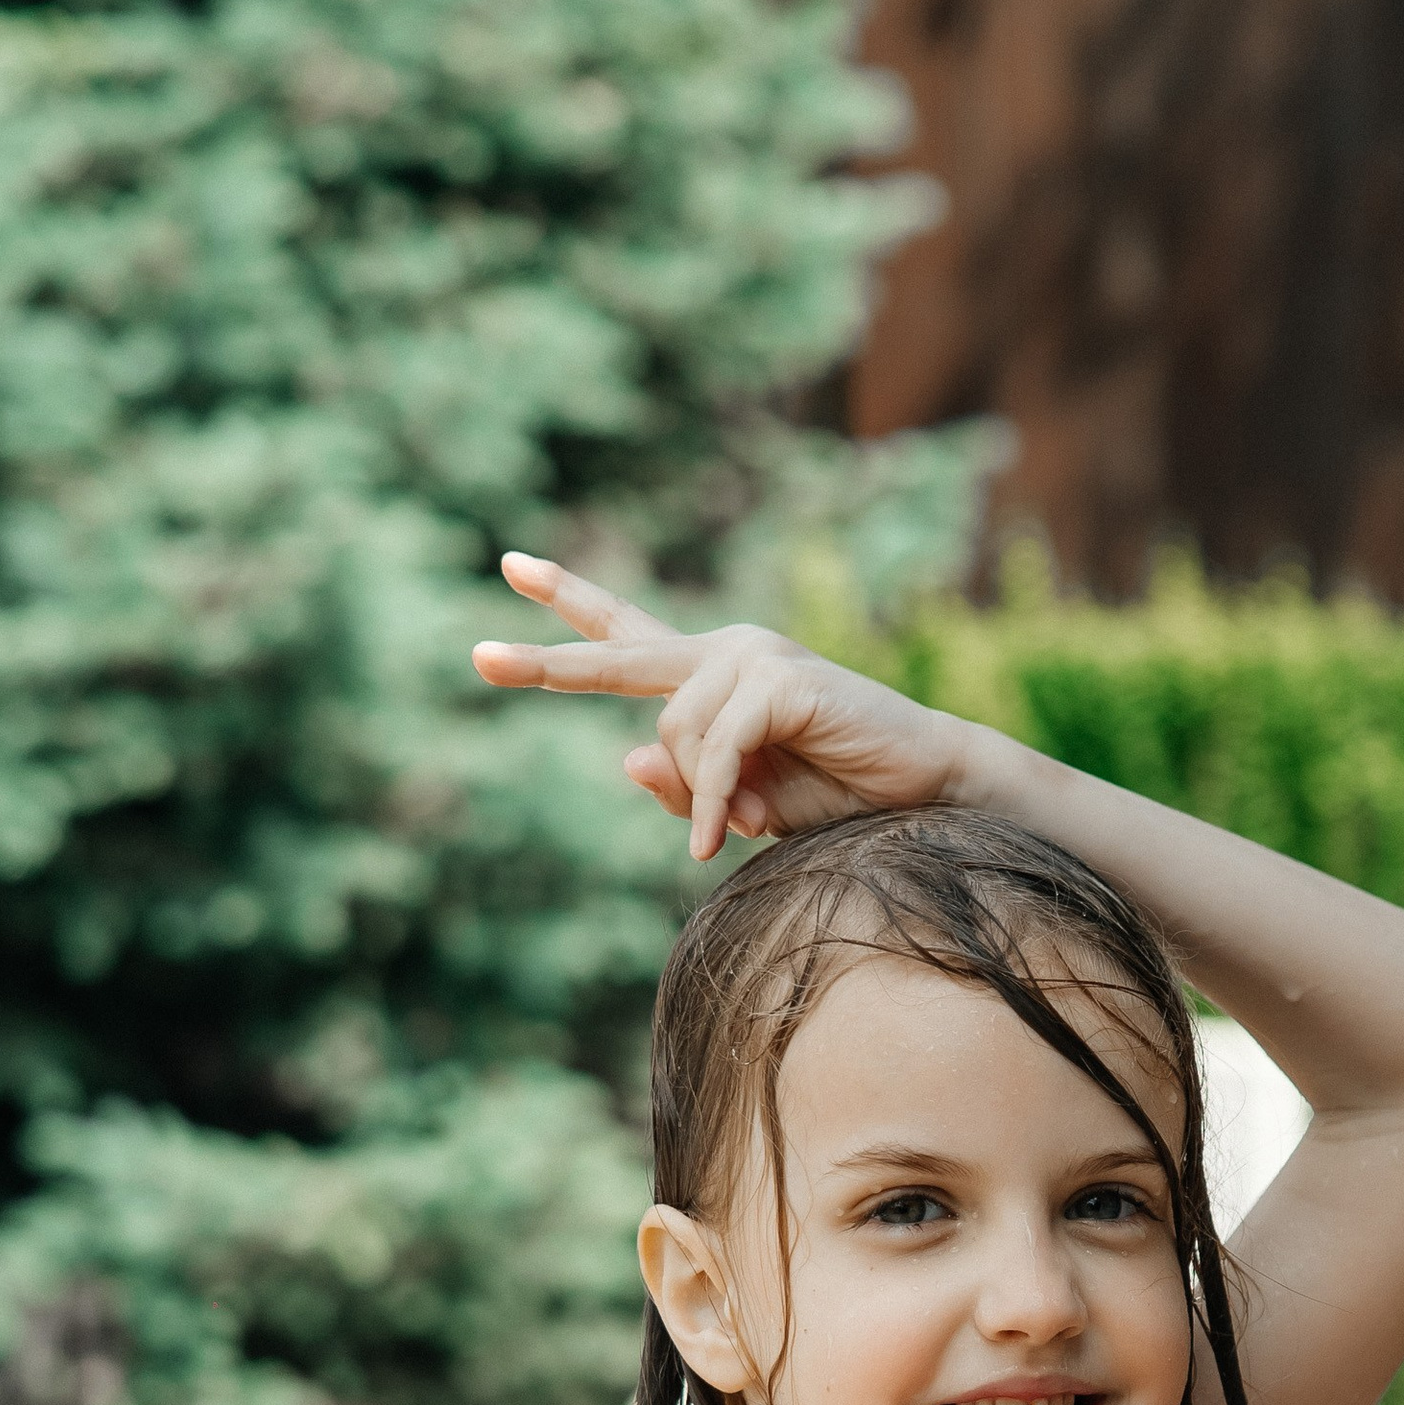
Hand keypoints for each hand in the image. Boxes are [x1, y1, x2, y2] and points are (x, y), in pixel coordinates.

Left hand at [471, 553, 971, 858]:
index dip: (568, 604)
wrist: (926, 792)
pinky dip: (713, 799)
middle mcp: (725, 651)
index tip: (511, 568)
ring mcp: (753, 656)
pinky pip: (715, 747)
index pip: (628, 631)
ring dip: (694, 796)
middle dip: (548, 664)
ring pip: (672, 729)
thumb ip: (684, 786)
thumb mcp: (745, 804)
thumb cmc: (840, 795)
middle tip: (477, 657)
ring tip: (730, 833)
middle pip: (621, 653)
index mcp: (711, 674)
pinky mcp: (781, 678)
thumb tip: (625, 756)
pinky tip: (726, 836)